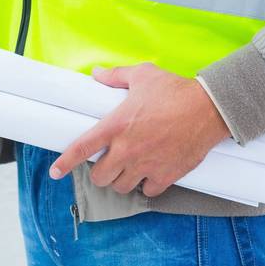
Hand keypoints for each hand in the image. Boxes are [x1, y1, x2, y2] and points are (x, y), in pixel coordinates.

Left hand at [49, 62, 230, 196]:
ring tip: (128, 168)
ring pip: (121, 187)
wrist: (209, 109)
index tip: (55, 171)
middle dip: (99, 172)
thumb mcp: (142, 75)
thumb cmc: (174, 90)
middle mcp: (128, 149)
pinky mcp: (166, 175)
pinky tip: (149, 174)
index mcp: (116, 125)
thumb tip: (96, 74)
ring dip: (121, 180)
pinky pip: (147, 191)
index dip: (65, 162)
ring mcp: (146, 164)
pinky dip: (146, 185)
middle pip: (99, 177)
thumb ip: (115, 76)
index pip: (82, 148)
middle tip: (107, 163)